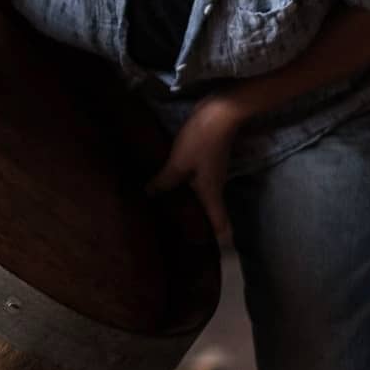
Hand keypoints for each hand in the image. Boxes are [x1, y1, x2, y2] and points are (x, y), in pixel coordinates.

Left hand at [147, 94, 242, 241]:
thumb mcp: (177, 164)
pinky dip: (185, 186)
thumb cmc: (200, 142)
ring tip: (167, 211)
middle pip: (210, 212)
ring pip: (202, 196)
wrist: (218, 113)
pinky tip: (169, 184)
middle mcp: (215, 186)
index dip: (218, 242)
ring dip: (189, 203)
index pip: (221, 225)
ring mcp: (212, 172)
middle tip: (176, 234)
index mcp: (211, 193)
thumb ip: (163, 182)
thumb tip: (148, 196)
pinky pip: (196, 180)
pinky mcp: (207, 159)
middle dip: (198, 224)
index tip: (207, 255)